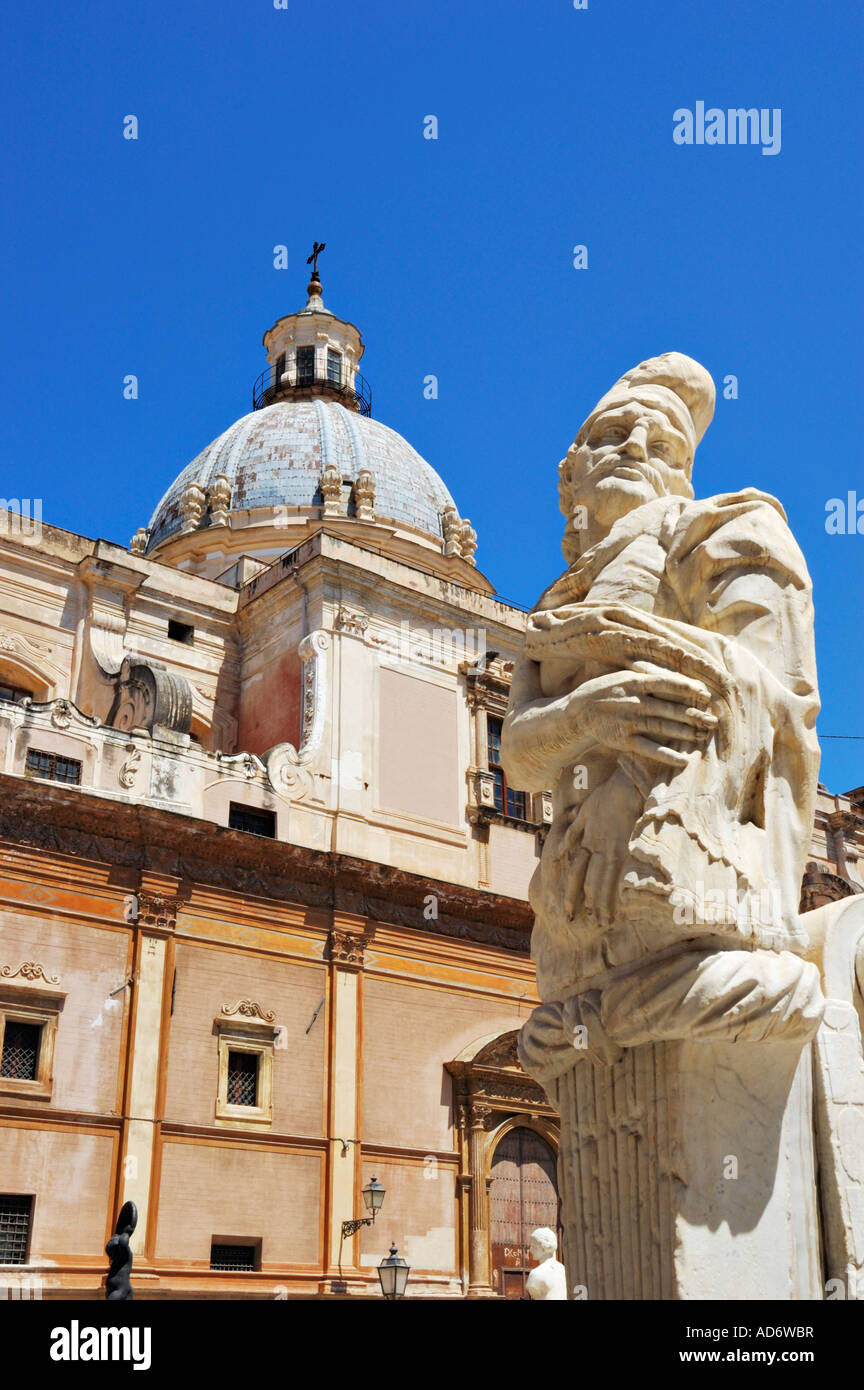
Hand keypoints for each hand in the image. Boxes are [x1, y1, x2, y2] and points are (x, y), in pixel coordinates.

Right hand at [562, 667, 717, 768]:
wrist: (578, 712)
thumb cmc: (606, 690)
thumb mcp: (623, 676)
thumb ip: (648, 677)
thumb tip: (679, 679)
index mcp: (633, 681)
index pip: (667, 683)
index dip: (688, 689)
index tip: (706, 695)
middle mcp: (633, 701)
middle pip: (670, 708)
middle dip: (694, 715)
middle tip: (713, 721)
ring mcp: (628, 721)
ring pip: (663, 727)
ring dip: (686, 733)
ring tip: (704, 736)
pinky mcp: (622, 740)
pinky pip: (648, 748)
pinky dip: (666, 755)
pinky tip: (683, 760)